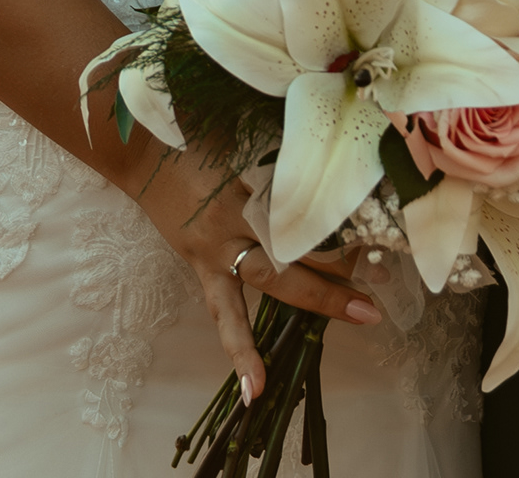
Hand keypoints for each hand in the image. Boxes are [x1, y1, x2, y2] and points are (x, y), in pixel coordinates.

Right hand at [120, 143, 376, 400]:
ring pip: (264, 286)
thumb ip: (286, 155)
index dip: (340, 228)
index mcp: (248, 184)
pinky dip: (240, 347)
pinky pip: (223, 311)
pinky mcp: (199, 263)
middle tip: (375, 303)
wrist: (139, 149)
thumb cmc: (199, 131)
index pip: (301, 215)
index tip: (379, 239)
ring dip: (307, 307)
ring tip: (360, 323)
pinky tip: (256, 388)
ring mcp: (213, 248)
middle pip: (289, 255)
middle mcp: (232, 221)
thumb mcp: (248, 134)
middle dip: (333, 280)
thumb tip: (336, 165)